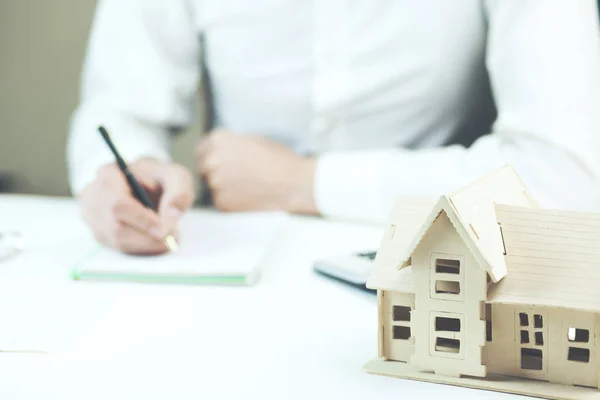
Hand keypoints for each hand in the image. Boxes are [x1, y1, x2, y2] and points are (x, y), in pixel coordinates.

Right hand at [79, 158, 194, 253]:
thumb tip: (172, 214)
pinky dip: (141, 247)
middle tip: (172, 238)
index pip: (119, 203)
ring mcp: (92, 216)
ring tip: (168, 238)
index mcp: (108, 174)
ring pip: (117, 240)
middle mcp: (93, 195)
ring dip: (146, 244)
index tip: (164, 230)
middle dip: (147, 237)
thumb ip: (179, 192)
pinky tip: (155, 241)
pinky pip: (118, 247)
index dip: (142, 220)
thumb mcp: (175, 176)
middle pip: (115, 226)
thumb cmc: (159, 178)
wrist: (147, 184)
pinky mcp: (99, 232)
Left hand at [196, 130, 317, 213]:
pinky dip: (231, 200)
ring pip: (212, 186)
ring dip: (224, 187)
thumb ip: (233, 144)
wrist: (294, 184)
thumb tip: (224, 151)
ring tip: (247, 187)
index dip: (212, 155)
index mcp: (219, 140)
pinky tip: (248, 196)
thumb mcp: (255, 140)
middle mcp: (212, 160)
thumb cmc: (280, 161)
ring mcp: (215, 183)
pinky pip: (220, 201)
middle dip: (216, 171)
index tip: (220, 161)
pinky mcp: (221, 202)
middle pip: (204, 167)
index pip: (203, 148)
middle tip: (237, 176)